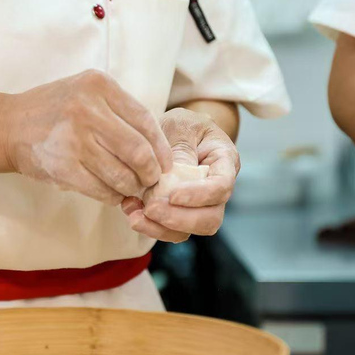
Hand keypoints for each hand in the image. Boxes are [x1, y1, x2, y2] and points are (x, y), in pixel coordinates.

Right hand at [3, 70, 172, 203]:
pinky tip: (112, 194)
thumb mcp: (85, 92)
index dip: (161, 147)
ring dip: (132, 187)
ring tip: (131, 188)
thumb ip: (119, 110)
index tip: (165, 162)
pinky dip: (113, 196)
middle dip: (151, 172)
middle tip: (151, 180)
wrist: (7, 126)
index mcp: (99, 85)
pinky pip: (101, 189)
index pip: (145, 120)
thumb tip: (159, 146)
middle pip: (138, 151)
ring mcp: (74, 138)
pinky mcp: (63, 166)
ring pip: (122, 174)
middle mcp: (87, 108)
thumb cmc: (54, 110)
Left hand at [121, 107, 239, 241]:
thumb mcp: (180, 125)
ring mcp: (199, 205)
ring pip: (190, 230)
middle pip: (210, 218)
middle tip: (150, 208)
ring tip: (134, 214)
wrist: (172, 132)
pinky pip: (169, 230)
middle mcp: (217, 189)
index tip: (172, 196)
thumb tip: (174, 177)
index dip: (199, 196)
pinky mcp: (179, 213)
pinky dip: (149, 225)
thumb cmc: (181, 124)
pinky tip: (130, 208)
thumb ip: (181, 149)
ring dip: (160, 228)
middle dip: (179, 218)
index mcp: (224, 161)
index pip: (221, 187)